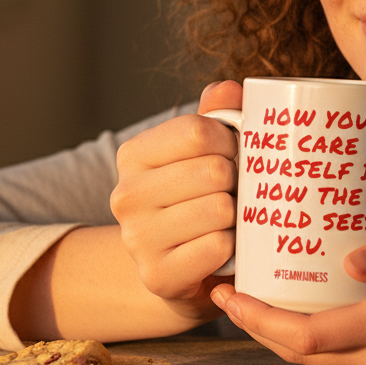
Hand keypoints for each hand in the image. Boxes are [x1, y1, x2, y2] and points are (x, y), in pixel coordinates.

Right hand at [110, 80, 242, 323]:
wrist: (182, 268)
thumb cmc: (200, 197)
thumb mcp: (205, 151)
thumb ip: (217, 114)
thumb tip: (228, 88)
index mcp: (134, 155)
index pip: (199, 130)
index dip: (231, 140)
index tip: (234, 153)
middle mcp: (126, 195)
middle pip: (215, 170)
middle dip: (239, 181)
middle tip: (235, 191)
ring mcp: (137, 239)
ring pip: (220, 209)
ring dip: (239, 215)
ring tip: (230, 220)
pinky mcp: (158, 276)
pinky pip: (219, 246)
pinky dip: (233, 247)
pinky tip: (225, 248)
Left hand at [209, 222, 365, 364]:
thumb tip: (348, 263)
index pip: (306, 335)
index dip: (257, 319)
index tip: (226, 293)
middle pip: (302, 354)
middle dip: (257, 327)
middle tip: (227, 292)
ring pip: (322, 362)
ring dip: (285, 335)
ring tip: (258, 295)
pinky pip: (348, 363)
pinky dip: (319, 340)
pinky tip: (310, 310)